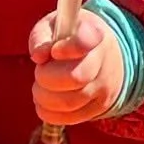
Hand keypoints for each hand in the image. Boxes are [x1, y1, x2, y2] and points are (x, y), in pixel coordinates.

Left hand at [29, 8, 125, 126]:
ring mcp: (105, 87)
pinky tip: (44, 101)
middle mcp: (105, 61)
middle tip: (40, 71)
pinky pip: (69, 118)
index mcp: (94, 33)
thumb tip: (38, 56)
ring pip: (69, 102)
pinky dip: (49, 112)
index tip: (55, 51)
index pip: (84, 41)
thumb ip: (42, 36)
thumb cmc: (69, 37)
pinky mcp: (100, 107)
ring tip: (40, 86)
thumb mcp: (54, 25)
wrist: (102, 53)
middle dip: (45, 77)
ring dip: (43, 97)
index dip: (66, 49)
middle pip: (74, 78)